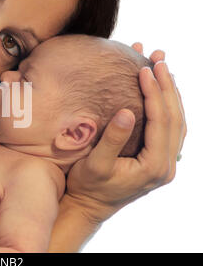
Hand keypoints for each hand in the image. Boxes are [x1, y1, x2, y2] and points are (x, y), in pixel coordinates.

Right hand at [65, 43, 186, 223]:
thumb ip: (112, 140)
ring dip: (170, 93)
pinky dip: (166, 106)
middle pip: (175, 118)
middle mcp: (166, 165)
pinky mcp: (157, 160)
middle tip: (158, 59)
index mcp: (154, 166)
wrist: (89, 207)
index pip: (161, 122)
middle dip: (167, 86)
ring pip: (176, 122)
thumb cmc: (88, 186)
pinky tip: (160, 91)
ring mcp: (165, 163)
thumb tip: (127, 111)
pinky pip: (169, 129)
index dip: (154, 93)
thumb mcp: (95, 164)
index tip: (145, 69)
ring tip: (162, 68)